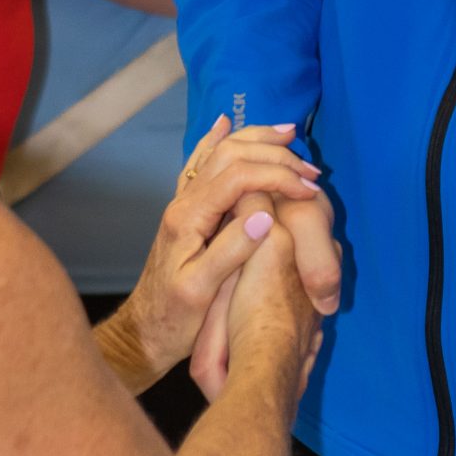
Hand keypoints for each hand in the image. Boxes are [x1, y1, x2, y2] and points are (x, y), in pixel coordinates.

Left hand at [117, 118, 328, 386]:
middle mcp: (183, 203)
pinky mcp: (186, 211)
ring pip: (218, 153)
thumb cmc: (173, 319)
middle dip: (274, 154)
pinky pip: (201, 164)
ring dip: (254, 140)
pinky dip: (216, 140)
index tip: (309, 190)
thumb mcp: (201, 292)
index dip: (277, 176)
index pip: (238, 177)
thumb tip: (263, 215)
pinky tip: (225, 124)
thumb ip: (230, 252)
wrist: (144, 331)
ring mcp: (183, 204)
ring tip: (288, 135)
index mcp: (188, 219)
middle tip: (311, 170)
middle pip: (230, 155)